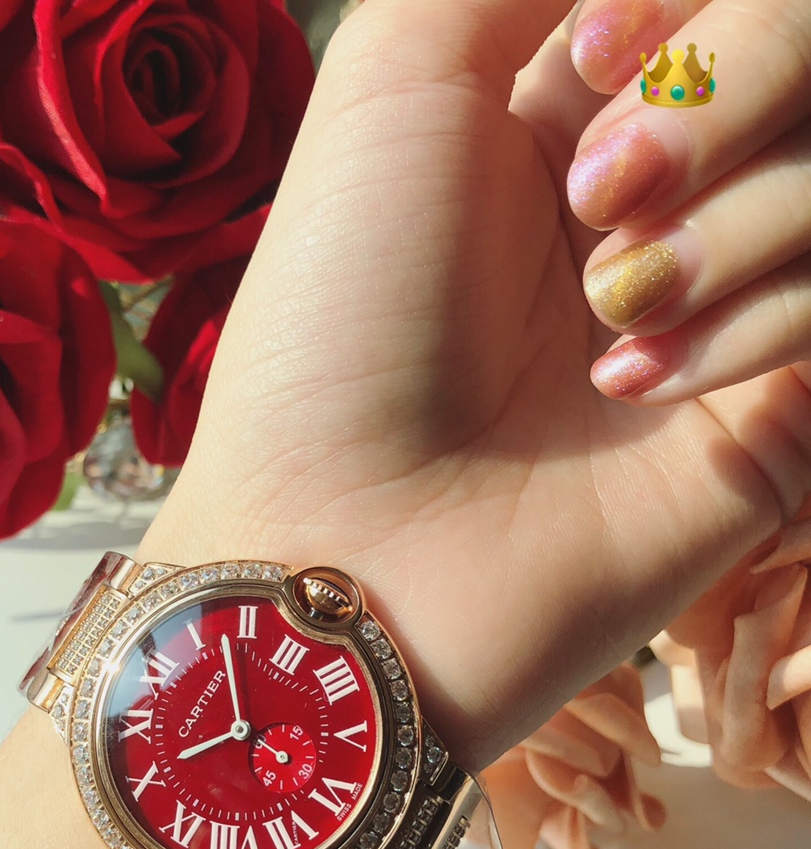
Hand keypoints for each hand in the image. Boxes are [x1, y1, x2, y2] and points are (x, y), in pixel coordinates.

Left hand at [141, 0, 810, 767]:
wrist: (351, 539)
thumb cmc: (340, 318)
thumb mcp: (394, 83)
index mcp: (569, 109)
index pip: (719, 4)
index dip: (692, 10)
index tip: (593, 55)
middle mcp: (662, 197)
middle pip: (802, 63)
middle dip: (735, 82)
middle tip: (601, 194)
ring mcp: (723, 306)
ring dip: (735, 226)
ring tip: (608, 314)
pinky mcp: (775, 418)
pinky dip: (763, 324)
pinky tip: (638, 389)